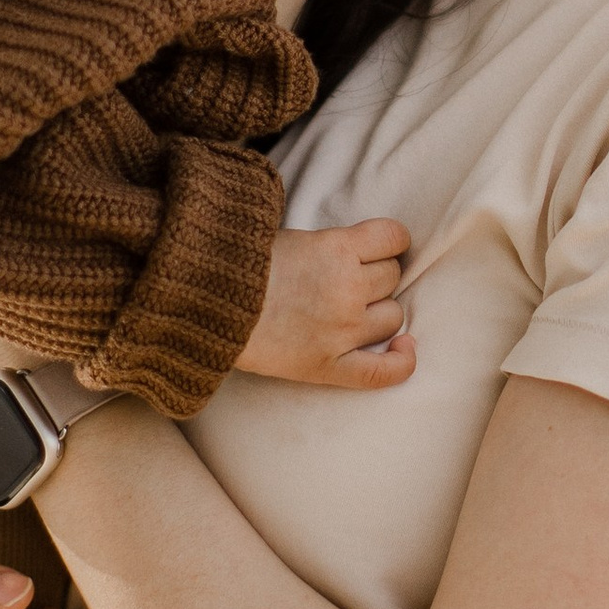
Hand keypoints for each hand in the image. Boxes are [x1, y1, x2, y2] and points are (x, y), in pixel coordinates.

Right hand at [236, 218, 416, 390]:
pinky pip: (383, 371)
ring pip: (393, 316)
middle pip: (391, 277)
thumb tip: (357, 249)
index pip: (394, 238)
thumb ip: (329, 244)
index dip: (390, 243)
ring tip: (353, 310)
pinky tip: (405, 350)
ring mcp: (342, 329)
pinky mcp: (330, 365)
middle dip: (376, 275)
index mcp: (336, 248)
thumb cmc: (239, 266)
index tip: (381, 248)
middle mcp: (347, 287)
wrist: (203, 303)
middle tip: (347, 279)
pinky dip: (401, 362)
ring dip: (379, 311)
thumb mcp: (290, 236)